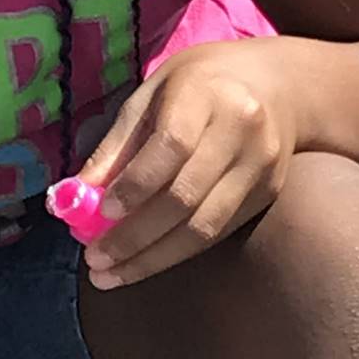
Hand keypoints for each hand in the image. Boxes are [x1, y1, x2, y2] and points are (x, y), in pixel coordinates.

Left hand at [76, 39, 299, 288]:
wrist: (281, 86)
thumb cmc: (202, 83)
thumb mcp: (152, 93)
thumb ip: (118, 144)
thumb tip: (76, 194)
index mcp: (206, 93)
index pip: (172, 146)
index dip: (135, 184)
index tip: (101, 212)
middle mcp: (241, 131)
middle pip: (186, 196)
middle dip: (135, 236)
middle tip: (95, 260)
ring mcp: (260, 167)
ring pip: (204, 227)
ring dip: (153, 258)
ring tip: (111, 275)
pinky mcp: (268, 194)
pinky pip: (218, 233)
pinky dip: (177, 253)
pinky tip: (145, 263)